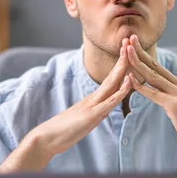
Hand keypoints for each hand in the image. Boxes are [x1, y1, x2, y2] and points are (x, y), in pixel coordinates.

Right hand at [30, 40, 132, 156]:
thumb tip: (99, 112)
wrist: (46, 138)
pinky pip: (109, 101)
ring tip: (130, 51)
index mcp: (93, 100)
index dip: (120, 65)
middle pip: (112, 76)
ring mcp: (92, 105)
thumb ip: (90, 114)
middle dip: (122, 58)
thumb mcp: (81, 120)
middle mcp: (93, 99)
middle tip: (130, 39)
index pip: (110, 80)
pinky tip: (128, 81)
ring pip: (112, 84)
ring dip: (122, 67)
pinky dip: (121, 90)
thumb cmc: (62, 131)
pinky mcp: (91, 115)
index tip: (127, 51)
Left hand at [125, 35, 176, 157]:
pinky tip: (131, 79)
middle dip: (140, 52)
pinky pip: (155, 94)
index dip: (145, 56)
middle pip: (155, 66)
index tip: (134, 46)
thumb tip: (172, 92)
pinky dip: (141, 86)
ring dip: (138, 63)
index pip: (158, 68)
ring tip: (125, 53)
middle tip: (127, 39)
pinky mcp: (175, 106)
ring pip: (153, 76)